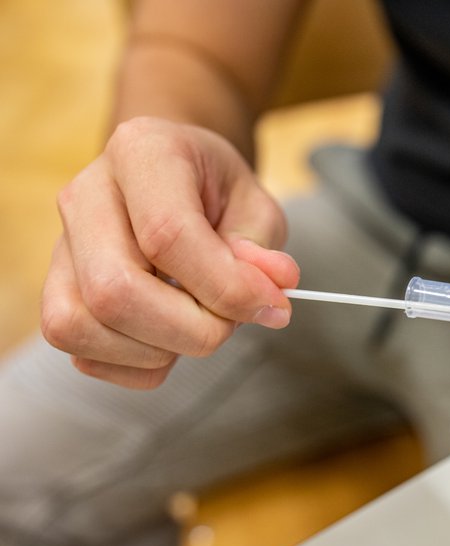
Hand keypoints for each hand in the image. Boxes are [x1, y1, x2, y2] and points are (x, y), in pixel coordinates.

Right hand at [41, 117, 298, 388]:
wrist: (176, 179)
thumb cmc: (216, 191)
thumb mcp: (256, 205)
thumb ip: (262, 249)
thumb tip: (269, 294)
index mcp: (141, 153)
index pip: (168, 235)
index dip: (225, 286)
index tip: (272, 306)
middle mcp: (85, 197)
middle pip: (114, 290)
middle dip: (190, 329)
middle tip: (231, 321)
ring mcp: (61, 248)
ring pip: (83, 328)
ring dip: (159, 351)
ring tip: (199, 326)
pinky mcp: (56, 294)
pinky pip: (84, 355)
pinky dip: (139, 366)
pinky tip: (172, 338)